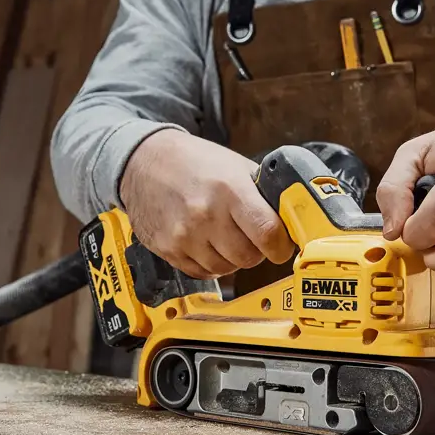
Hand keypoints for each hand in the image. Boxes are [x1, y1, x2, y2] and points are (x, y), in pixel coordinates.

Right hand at [118, 129, 294, 278]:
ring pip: (226, 269)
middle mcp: (206, 214)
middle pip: (249, 257)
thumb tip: (290, 217)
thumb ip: (262, 193)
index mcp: (229, 189)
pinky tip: (206, 242)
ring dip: (232, 258)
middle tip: (251, 237)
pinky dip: (209, 263)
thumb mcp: (234, 166)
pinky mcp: (168, 250)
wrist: (143, 161)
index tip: (282, 245)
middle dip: (256, 251)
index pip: (268, 233)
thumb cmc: (192, 161)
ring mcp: (184, 235)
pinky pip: (202, 272)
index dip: (281, 245)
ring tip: (225, 235)